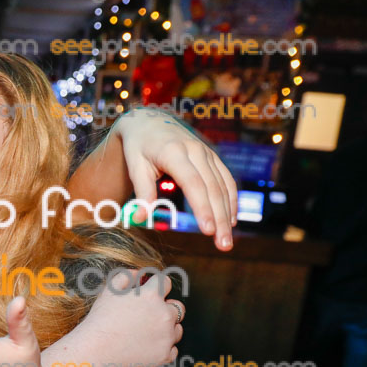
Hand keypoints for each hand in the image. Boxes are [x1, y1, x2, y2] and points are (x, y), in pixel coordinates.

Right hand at [41, 270, 183, 366]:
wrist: (96, 351)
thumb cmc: (101, 320)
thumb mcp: (109, 291)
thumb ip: (127, 276)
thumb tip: (139, 273)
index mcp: (152, 296)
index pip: (166, 282)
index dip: (157, 286)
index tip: (150, 291)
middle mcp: (164, 315)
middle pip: (178, 307)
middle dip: (166, 308)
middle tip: (148, 315)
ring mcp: (167, 336)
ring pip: (177, 329)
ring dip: (167, 328)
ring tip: (146, 332)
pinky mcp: (165, 355)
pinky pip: (172, 349)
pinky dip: (163, 348)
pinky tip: (147, 346)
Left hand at [114, 108, 236, 250]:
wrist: (149, 121)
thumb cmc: (138, 147)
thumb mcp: (135, 166)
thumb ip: (141, 192)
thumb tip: (139, 219)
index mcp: (173, 152)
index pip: (193, 183)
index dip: (202, 207)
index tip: (208, 230)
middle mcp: (195, 151)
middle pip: (212, 188)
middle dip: (220, 218)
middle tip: (223, 245)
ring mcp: (206, 153)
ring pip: (223, 186)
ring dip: (228, 214)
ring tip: (226, 240)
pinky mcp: (212, 156)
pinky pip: (226, 179)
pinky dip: (231, 200)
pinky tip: (231, 220)